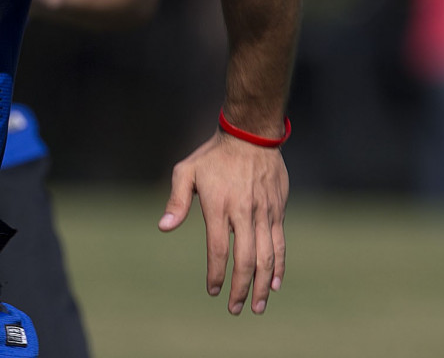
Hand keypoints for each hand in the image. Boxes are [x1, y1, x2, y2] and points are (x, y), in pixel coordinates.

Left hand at [158, 132, 288, 314]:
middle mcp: (243, 213)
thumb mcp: (187, 171)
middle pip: (245, 260)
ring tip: (258, 306)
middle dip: (241, 289)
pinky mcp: (277, 211)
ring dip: (263, 285)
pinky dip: (278, 266)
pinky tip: (275, 284)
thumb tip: (164, 227)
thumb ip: (176, 201)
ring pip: (267, 257)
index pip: (218, 250)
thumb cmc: (213, 155)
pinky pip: (280, 244)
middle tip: (235, 309)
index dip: (216, 274)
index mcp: (219, 206)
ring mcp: (264, 213)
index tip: (212, 291)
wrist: (251, 135)